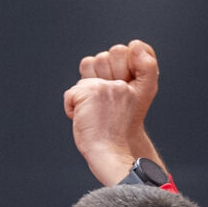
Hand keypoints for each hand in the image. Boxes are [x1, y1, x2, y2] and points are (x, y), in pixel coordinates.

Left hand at [66, 40, 162, 182]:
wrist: (112, 153)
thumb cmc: (116, 135)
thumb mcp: (125, 105)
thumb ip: (116, 85)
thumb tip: (92, 65)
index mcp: (137, 85)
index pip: (118, 53)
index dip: (107, 66)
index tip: (112, 90)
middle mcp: (123, 83)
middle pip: (97, 62)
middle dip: (92, 82)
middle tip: (102, 110)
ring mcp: (107, 86)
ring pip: (83, 80)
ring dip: (82, 97)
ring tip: (94, 115)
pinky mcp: (91, 92)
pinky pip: (70, 94)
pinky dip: (71, 108)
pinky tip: (84, 120)